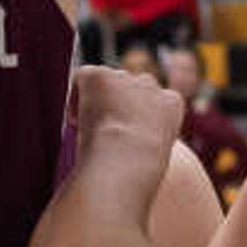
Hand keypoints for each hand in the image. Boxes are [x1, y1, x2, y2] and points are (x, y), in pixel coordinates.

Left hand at [69, 62, 183, 156]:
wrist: (127, 158)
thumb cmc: (139, 171)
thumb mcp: (153, 154)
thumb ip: (144, 139)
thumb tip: (124, 144)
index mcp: (172, 103)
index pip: (154, 99)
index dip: (136, 116)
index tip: (127, 136)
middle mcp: (150, 84)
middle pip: (130, 86)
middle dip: (118, 103)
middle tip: (106, 131)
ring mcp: (124, 77)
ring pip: (106, 82)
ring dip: (98, 100)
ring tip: (92, 129)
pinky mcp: (100, 75)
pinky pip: (81, 78)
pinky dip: (74, 98)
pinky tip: (76, 120)